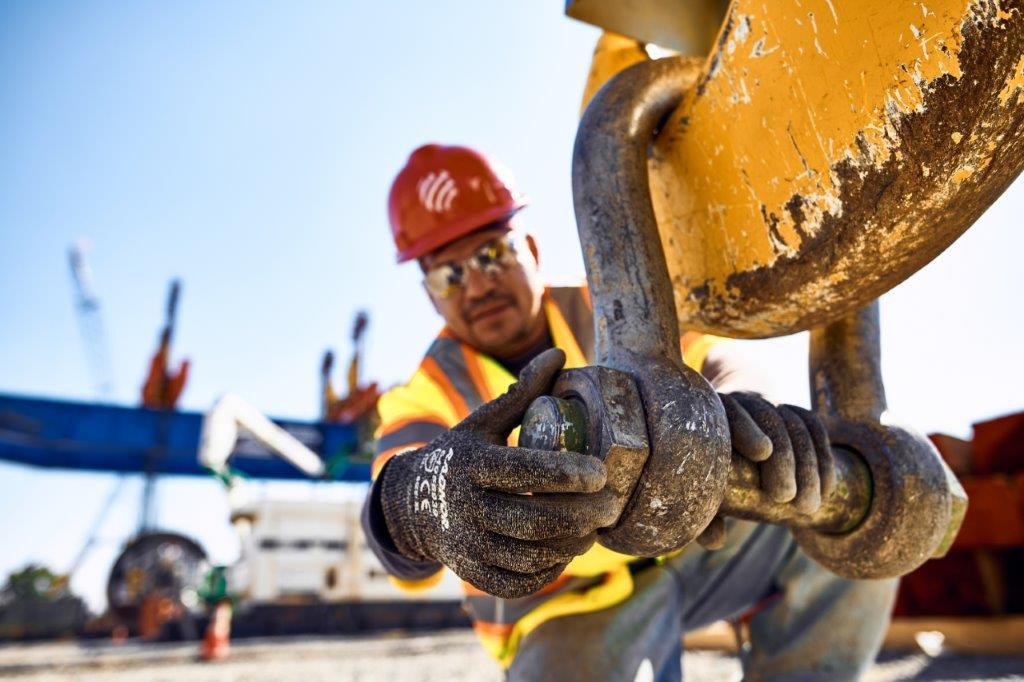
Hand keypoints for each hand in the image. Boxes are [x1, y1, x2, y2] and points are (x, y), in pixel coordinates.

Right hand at [379, 349, 618, 597]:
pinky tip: (566, 550)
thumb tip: (559, 354)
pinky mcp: (470, 571)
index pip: (522, 472)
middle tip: (611, 506)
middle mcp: (464, 506)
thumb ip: (521, 393)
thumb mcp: (483, 422)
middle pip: (532, 520)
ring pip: (529, 555)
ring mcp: (466, 544)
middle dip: (580, 516)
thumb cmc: (461, 455)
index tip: (601, 472)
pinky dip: (548, 569)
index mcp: (470, 464)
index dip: (565, 474)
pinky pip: (517, 580)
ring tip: (594, 528)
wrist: (411, 502)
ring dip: (570, 544)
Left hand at [697, 393, 836, 548]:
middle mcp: (742, 401)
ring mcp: (771, 403)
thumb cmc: (712, 471)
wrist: (734, 433)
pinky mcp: (795, 412)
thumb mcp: (704, 493)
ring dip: (807, 467)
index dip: (746, 428)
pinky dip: (824, 459)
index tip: (762, 452)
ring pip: (795, 425)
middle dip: (783, 459)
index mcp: (714, 414)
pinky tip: (826, 490)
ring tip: (808, 507)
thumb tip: (715, 541)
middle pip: (767, 417)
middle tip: (785, 498)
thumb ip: (705, 514)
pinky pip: (815, 428)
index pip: (730, 410)